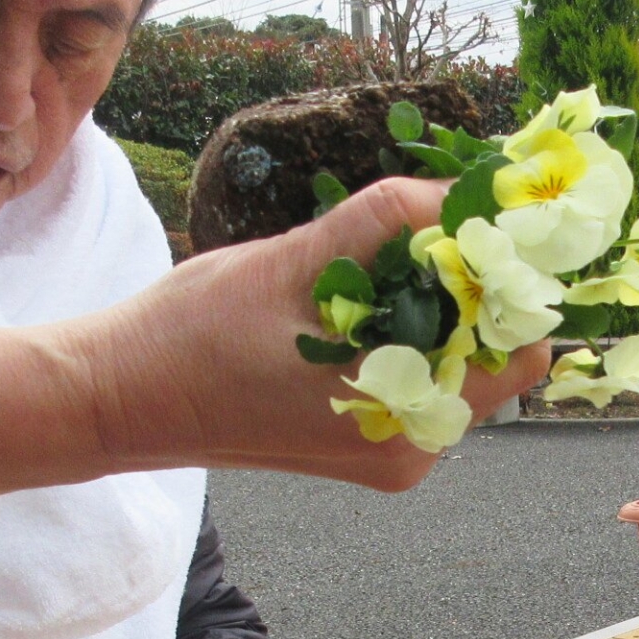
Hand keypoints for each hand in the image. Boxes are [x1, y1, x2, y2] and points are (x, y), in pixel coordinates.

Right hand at [57, 179, 553, 493]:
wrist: (118, 398)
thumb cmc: (189, 338)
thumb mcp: (291, 262)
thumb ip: (382, 222)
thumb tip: (459, 187)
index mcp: (401, 422)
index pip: (520, 352)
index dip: (515, 280)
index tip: (489, 219)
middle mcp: (408, 451)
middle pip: (497, 358)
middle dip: (477, 288)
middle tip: (436, 223)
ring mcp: (386, 451)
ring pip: (459, 365)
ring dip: (440, 305)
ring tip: (385, 256)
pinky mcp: (362, 441)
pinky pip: (419, 379)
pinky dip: (408, 330)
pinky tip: (362, 293)